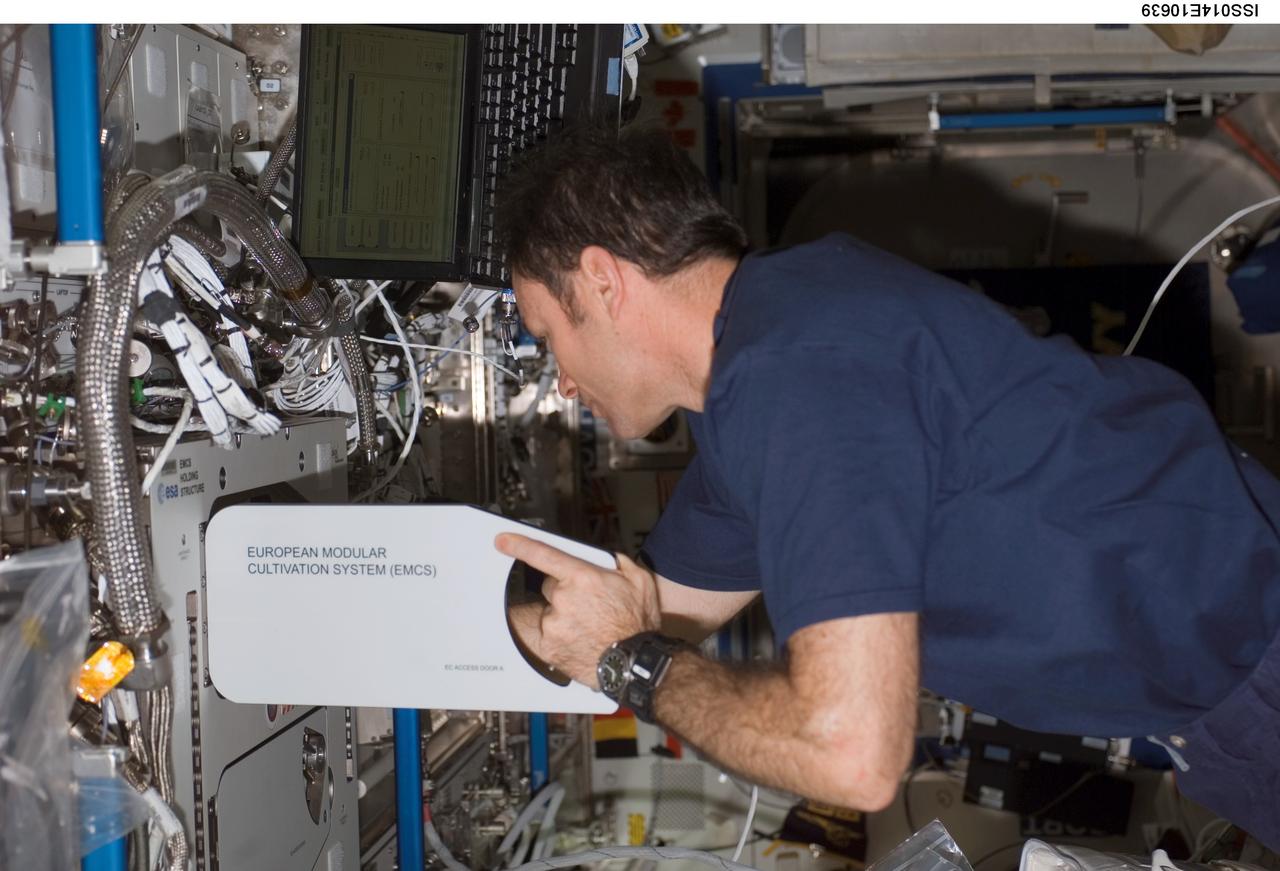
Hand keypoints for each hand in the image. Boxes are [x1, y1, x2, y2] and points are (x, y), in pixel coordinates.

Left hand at [495, 533, 660, 688]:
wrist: (635, 664)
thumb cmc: (638, 623)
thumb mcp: (640, 581)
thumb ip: (619, 563)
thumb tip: (606, 559)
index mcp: (583, 577)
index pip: (543, 554)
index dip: (519, 545)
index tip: (502, 541)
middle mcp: (564, 599)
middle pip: (551, 587)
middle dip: (565, 592)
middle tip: (589, 606)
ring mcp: (553, 624)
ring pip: (549, 612)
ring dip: (563, 616)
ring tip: (589, 628)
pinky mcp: (548, 647)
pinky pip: (546, 634)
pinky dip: (558, 636)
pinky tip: (579, 640)